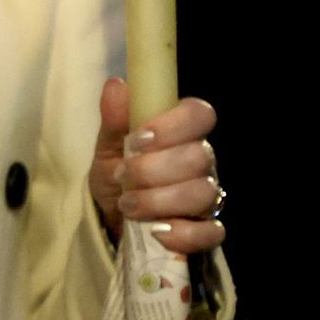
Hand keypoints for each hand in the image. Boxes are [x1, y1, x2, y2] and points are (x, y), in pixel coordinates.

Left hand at [88, 80, 223, 252]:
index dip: (173, 125)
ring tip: (128, 205)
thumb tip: (116, 85)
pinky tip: (156, 231)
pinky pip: (211, 233)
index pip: (200, 114)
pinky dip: (182, 234)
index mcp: (181, 134)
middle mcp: (202, 162)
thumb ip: (114, 119)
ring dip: (158, 201)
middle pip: (199, 157)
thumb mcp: (108, 147)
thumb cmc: (117, 174)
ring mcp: (208, 197)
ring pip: (202, 194)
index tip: (140, 139)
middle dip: (153, 170)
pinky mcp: (206, 230)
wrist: (111, 218)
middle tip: (123, 177)